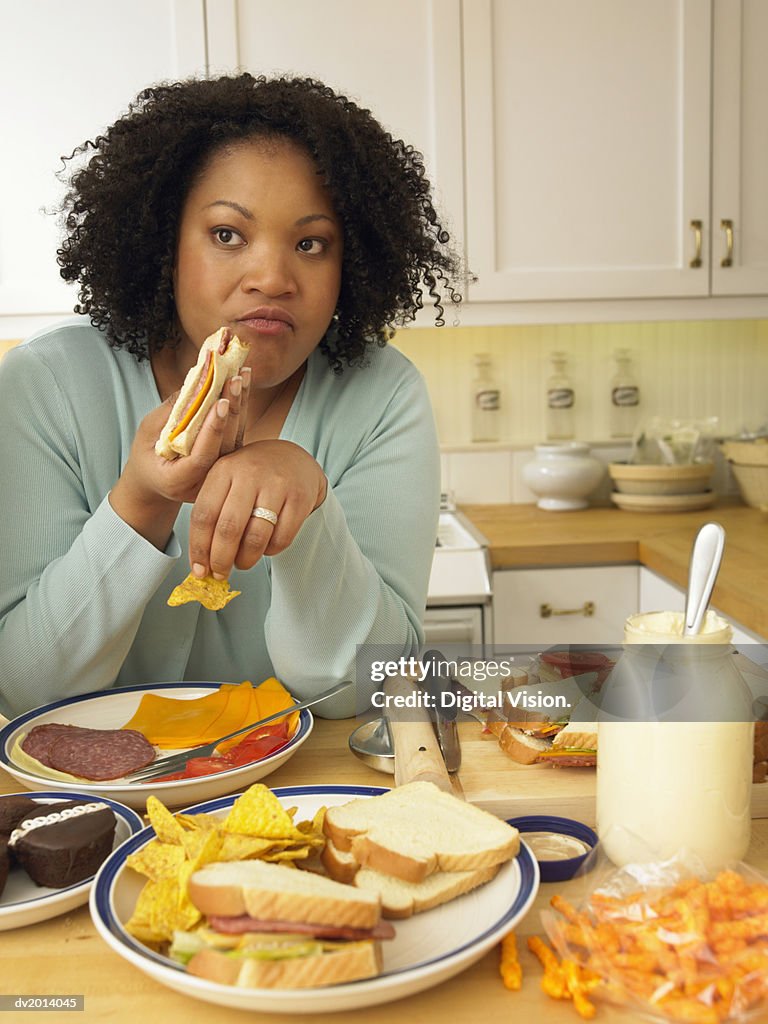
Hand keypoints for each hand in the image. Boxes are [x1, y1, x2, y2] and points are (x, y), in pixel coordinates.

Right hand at [109, 373, 248, 546]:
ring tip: (242, 374)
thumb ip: (169, 413)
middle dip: (232, 408)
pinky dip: (239, 409)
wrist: (155, 483)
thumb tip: (195, 384)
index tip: (221, 402)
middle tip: (235, 378)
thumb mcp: (146, 433)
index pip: (202, 456)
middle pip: (225, 445)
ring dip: (241, 404)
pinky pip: (237, 435)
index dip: (214, 429)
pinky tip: (242, 387)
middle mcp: (205, 481)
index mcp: (179, 481)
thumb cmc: (147, 455)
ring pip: (236, 438)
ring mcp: (220, 474)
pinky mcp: (229, 462)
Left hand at [187, 440, 327, 577]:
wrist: (293, 458)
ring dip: (246, 559)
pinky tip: (265, 548)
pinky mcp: (300, 498)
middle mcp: (249, 474)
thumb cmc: (252, 477)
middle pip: (228, 528)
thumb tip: (201, 563)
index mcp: (223, 470)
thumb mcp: (226, 481)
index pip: (204, 515)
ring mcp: (277, 485)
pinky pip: (282, 538)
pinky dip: (270, 551)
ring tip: (243, 562)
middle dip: (221, 559)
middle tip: (220, 573)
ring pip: (256, 537)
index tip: (199, 570)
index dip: (199, 548)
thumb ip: (211, 514)